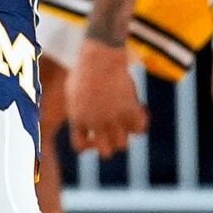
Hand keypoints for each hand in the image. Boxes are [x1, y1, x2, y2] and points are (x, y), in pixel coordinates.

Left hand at [66, 38, 146, 156]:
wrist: (100, 59)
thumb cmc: (85, 71)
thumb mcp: (72, 92)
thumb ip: (77, 109)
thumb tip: (83, 123)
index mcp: (78, 119)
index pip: (80, 146)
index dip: (89, 145)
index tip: (95, 136)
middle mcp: (94, 123)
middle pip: (105, 152)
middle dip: (110, 145)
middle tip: (115, 132)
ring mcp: (112, 119)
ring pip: (123, 144)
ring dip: (126, 134)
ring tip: (127, 119)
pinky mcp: (129, 111)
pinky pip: (139, 130)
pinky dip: (141, 123)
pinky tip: (139, 110)